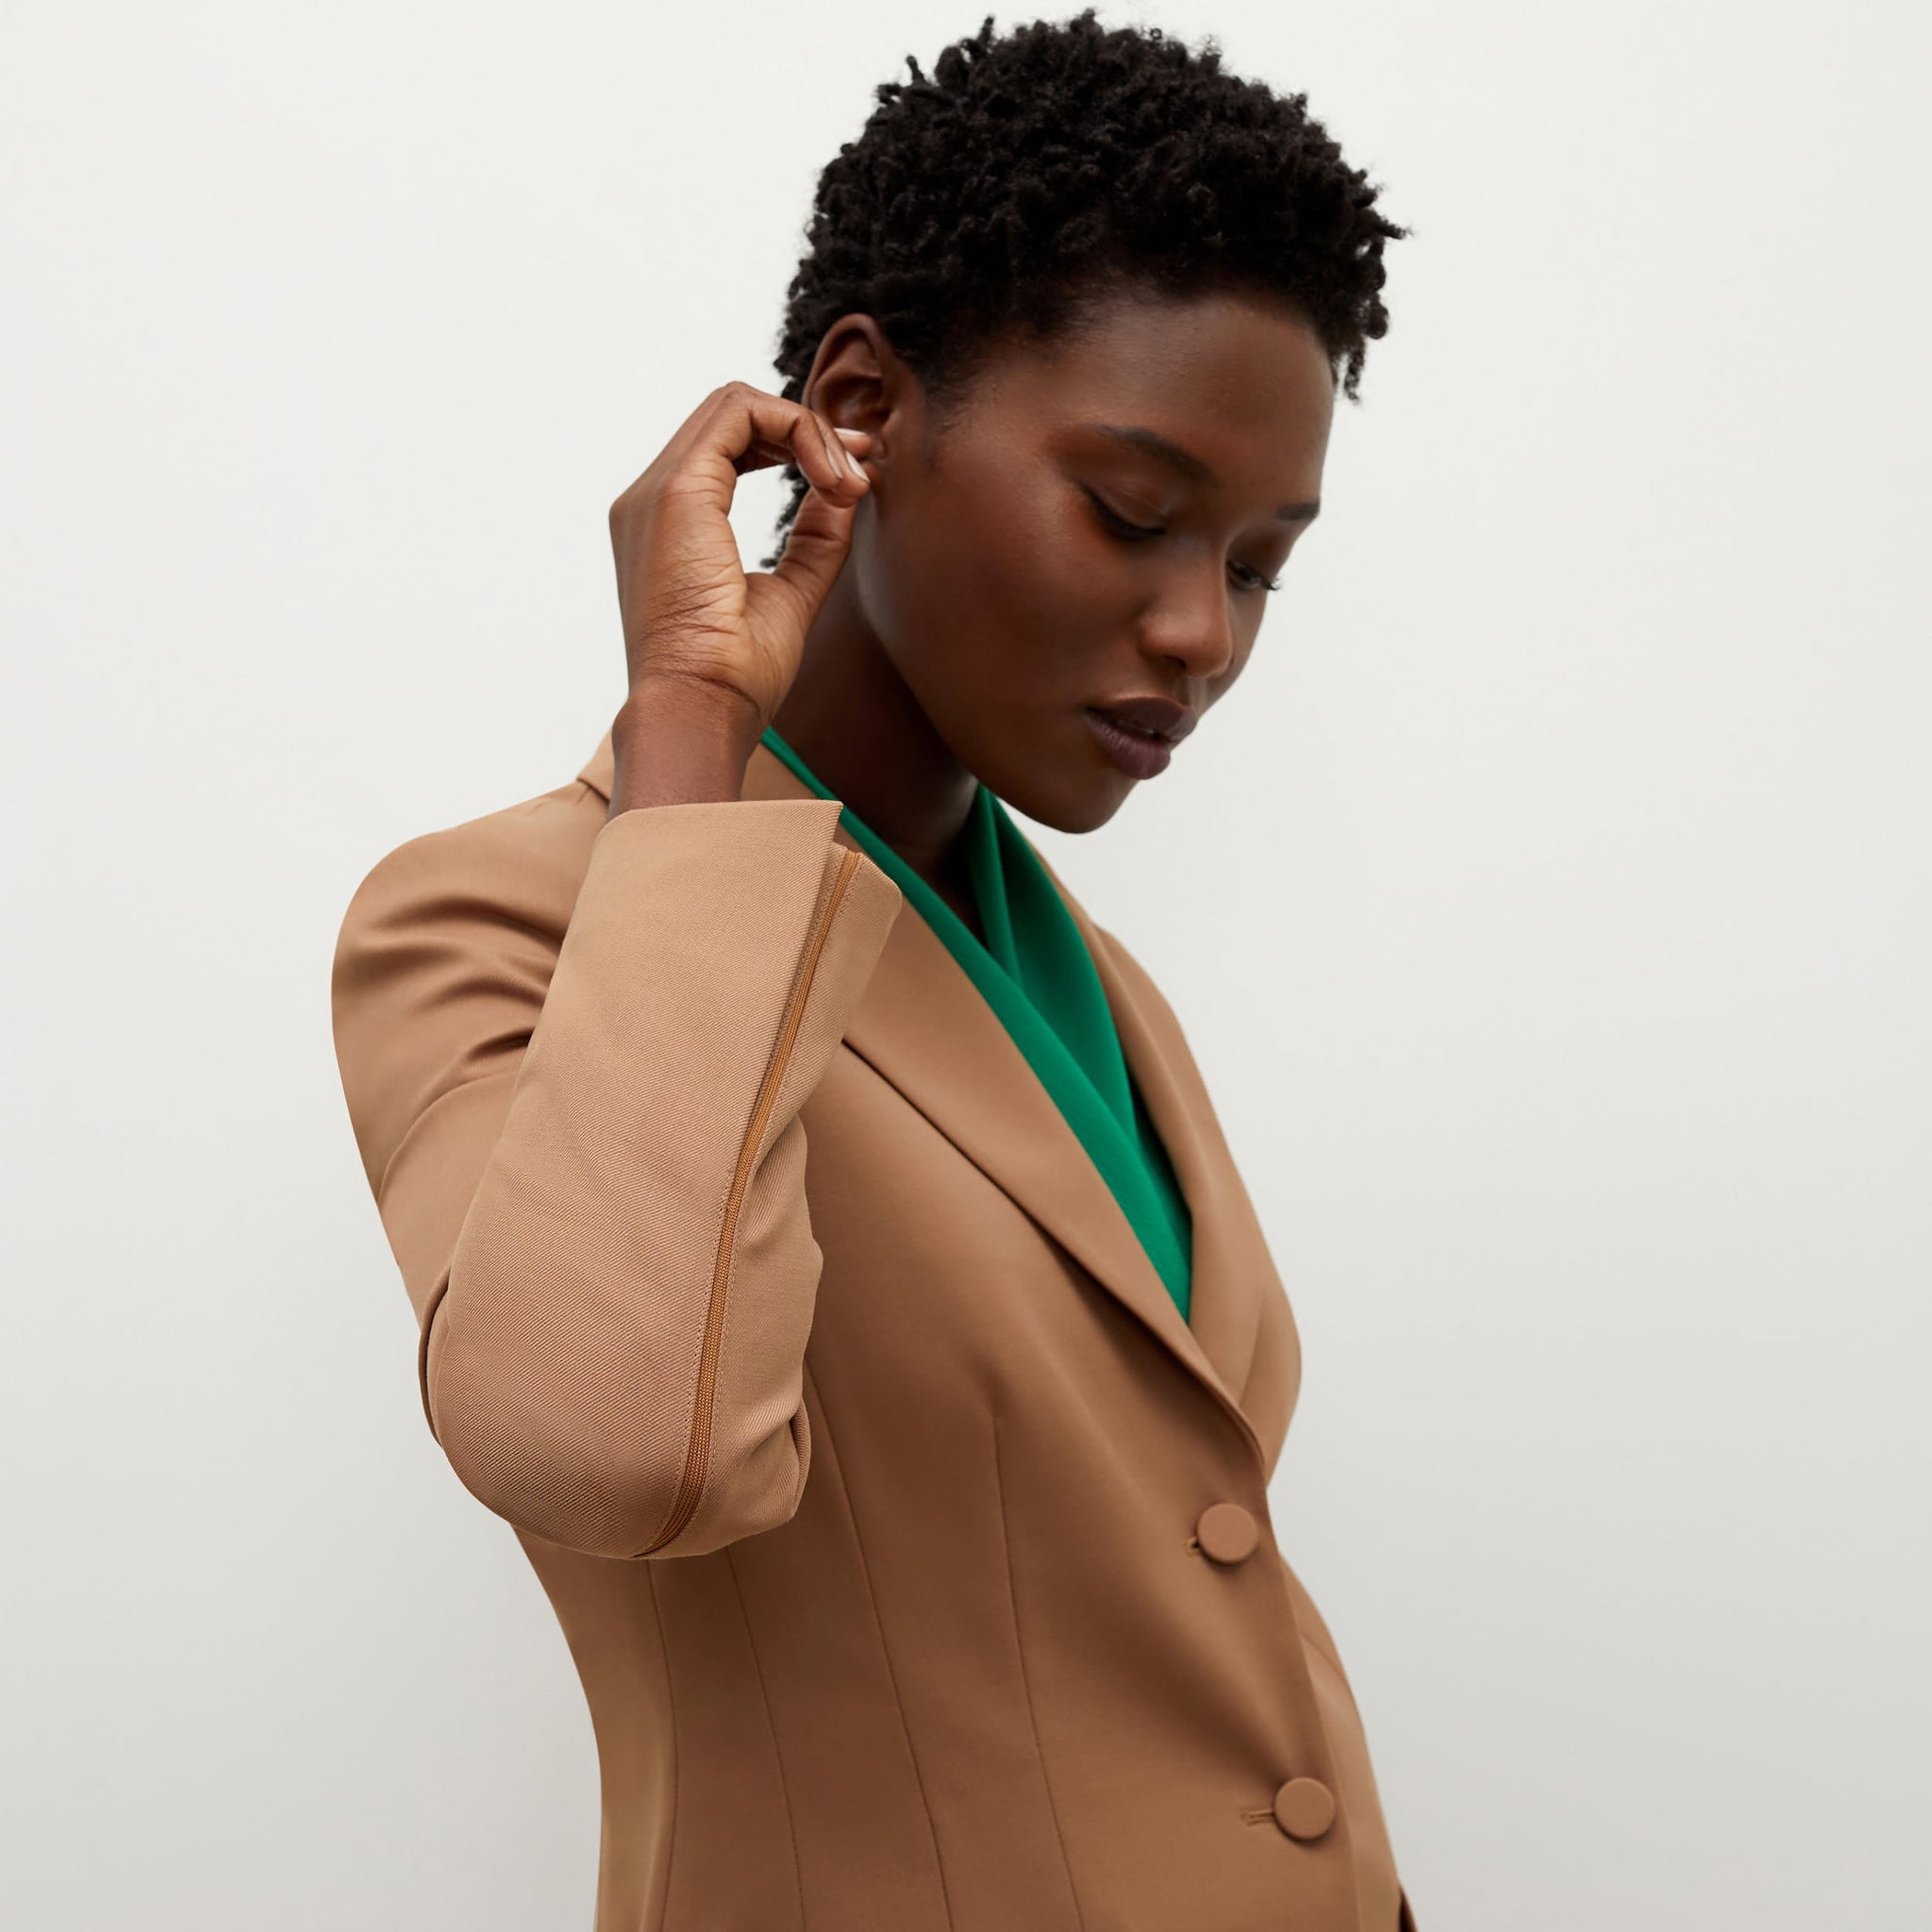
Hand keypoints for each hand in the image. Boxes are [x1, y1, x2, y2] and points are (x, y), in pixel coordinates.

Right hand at [607, 380, 870, 740]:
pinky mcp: (677, 491)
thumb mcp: (792, 592)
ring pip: (736, 404)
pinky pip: (740, 414)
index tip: (851, 478)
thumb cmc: (736, 675)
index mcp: (669, 525)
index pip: (730, 446)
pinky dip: (798, 430)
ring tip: (848, 480)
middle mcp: (651, 499)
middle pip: (733, 416)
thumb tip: (844, 492)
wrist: (701, 709)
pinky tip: (832, 478)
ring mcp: (656, 491)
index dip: (796, 444)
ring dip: (807, 429)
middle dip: (809, 429)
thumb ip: (814, 538)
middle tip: (861, 463)